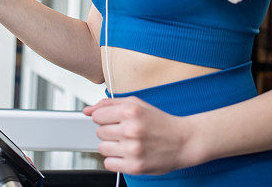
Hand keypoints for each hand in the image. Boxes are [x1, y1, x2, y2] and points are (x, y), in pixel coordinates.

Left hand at [83, 96, 200, 175]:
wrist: (183, 141)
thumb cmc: (159, 122)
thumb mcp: (136, 104)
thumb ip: (109, 104)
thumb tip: (87, 110)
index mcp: (131, 112)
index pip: (97, 116)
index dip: (105, 118)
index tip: (115, 121)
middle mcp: (131, 130)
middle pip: (99, 132)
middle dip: (110, 132)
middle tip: (126, 132)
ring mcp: (133, 150)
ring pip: (102, 148)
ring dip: (112, 146)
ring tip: (127, 143)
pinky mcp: (135, 167)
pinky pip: (109, 164)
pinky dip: (115, 160)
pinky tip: (127, 154)